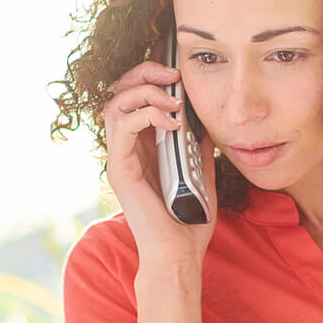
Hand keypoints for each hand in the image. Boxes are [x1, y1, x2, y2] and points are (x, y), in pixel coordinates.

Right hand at [101, 58, 215, 269]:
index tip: (176, 68)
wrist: (179, 254)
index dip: (150, 75)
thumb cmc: (188, 220)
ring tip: (174, 99)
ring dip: (145, 91)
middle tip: (173, 75)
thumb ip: (199, 143)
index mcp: (142, 145)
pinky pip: (123, 126)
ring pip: (115, 103)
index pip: (134, 96)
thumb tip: (207, 116)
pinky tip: (174, 122)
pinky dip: (147, 115)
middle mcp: (126, 148)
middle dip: (144, 74)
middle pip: (119, 91)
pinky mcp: (119, 168)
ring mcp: (120, 158)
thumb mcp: (201, 171)